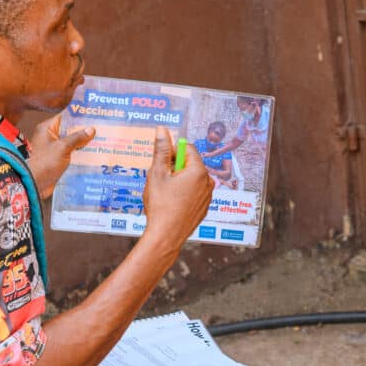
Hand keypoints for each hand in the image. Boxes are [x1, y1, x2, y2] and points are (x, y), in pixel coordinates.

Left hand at [27, 115, 94, 198]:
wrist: (34, 184)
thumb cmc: (44, 163)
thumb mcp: (63, 148)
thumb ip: (77, 138)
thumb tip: (91, 129)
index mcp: (47, 128)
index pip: (65, 117)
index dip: (79, 116)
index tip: (94, 115)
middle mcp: (51, 136)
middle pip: (70, 130)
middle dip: (84, 130)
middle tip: (102, 128)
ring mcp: (55, 148)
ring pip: (73, 142)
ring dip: (84, 143)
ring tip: (102, 140)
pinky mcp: (59, 159)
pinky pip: (72, 153)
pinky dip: (81, 153)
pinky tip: (94, 153)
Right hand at [141, 128, 212, 246]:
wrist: (166, 236)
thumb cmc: (161, 206)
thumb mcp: (157, 173)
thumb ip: (161, 150)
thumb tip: (162, 130)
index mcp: (198, 171)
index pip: (187, 148)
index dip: (172, 153)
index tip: (162, 163)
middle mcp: (208, 182)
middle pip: (190, 163)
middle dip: (174, 167)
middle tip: (161, 181)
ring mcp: (208, 196)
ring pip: (191, 179)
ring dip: (178, 181)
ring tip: (165, 194)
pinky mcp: (204, 207)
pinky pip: (193, 193)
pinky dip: (183, 193)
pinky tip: (171, 204)